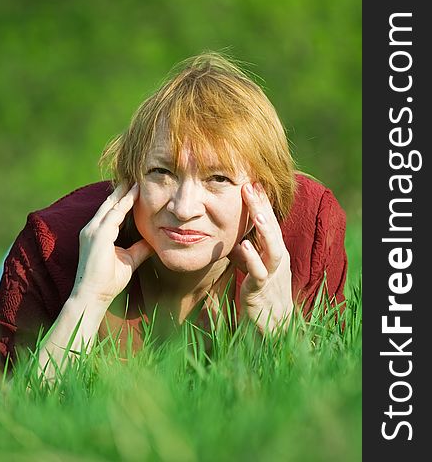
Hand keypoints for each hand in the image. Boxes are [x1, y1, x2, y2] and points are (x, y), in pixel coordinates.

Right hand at [74, 183, 153, 302]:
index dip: (121, 198)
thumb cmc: (108, 282)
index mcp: (97, 233)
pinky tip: (134, 194)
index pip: (111, 211)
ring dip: (123, 192)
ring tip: (135, 179)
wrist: (93, 297)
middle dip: (121, 189)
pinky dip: (124, 203)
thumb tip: (153, 241)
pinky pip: (113, 214)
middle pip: (108, 203)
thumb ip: (140, 249)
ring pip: (111, 205)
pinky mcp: (97, 235)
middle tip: (133, 175)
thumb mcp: (129, 260)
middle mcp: (92, 228)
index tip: (133, 187)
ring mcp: (92, 230)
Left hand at [229, 182, 292, 331]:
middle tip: (251, 185)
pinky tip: (243, 246)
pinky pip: (259, 273)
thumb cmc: (261, 292)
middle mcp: (277, 259)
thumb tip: (228, 232)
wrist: (273, 324)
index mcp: (274, 250)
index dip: (261, 202)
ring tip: (256, 213)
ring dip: (265, 230)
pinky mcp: (261, 290)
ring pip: (273, 249)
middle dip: (262, 207)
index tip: (252, 180)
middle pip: (272, 228)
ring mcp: (271, 274)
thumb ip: (243, 248)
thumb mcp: (251, 264)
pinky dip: (252, 259)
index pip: (268, 221)